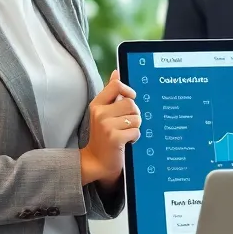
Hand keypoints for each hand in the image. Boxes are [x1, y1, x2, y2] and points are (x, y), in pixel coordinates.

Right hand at [80, 71, 139, 185]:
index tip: (131, 98)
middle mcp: (100, 113)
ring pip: (136, 117)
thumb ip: (111, 93)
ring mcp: (106, 126)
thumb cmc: (103, 136)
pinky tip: (126, 141)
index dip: (128, 90)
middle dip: (135, 114)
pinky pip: (136, 131)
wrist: (96, 161)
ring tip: (126, 133)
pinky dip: (135, 137)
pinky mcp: (114, 138)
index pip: (116, 85)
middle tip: (127, 123)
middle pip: (131, 103)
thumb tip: (116, 72)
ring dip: (135, 127)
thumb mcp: (103, 112)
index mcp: (97, 104)